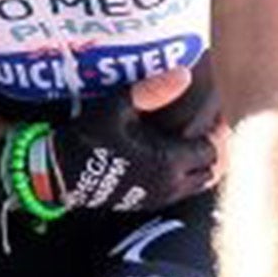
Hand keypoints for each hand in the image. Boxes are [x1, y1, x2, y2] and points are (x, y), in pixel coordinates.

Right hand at [0, 93, 216, 218]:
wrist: (58, 174)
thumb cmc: (86, 139)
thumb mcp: (116, 108)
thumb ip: (152, 91)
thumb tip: (184, 74)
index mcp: (167, 161)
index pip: (211, 149)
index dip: (218, 131)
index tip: (218, 113)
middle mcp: (169, 184)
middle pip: (211, 171)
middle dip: (216, 151)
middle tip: (212, 128)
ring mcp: (158, 196)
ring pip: (197, 185)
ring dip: (202, 165)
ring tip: (196, 143)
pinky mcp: (146, 202)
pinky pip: (180, 192)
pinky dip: (186, 176)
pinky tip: (173, 159)